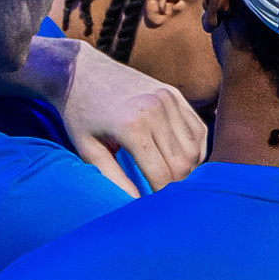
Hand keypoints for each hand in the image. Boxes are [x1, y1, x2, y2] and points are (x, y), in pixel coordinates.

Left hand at [29, 35, 203, 192]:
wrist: (80, 72)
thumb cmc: (80, 115)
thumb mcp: (87, 150)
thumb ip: (113, 179)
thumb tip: (135, 204)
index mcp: (133, 126)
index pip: (161, 175)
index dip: (160, 197)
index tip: (153, 208)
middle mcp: (156, 110)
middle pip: (183, 164)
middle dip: (175, 185)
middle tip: (163, 195)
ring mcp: (169, 98)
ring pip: (195, 148)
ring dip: (188, 168)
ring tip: (170, 178)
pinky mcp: (174, 93)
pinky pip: (198, 129)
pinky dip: (194, 148)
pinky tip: (180, 158)